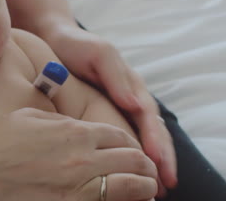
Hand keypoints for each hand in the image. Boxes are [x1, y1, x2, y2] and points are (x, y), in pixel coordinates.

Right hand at [0, 108, 157, 200]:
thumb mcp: (30, 119)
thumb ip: (62, 122)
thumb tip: (81, 130)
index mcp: (74, 132)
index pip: (120, 137)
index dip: (132, 145)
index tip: (134, 154)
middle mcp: (83, 158)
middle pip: (134, 161)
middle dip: (146, 168)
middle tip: (149, 174)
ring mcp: (78, 187)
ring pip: (132, 187)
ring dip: (143, 187)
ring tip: (146, 191)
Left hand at [44, 25, 177, 195]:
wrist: (58, 40)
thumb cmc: (78, 45)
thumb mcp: (98, 54)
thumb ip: (116, 78)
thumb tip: (135, 105)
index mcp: (132, 84)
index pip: (149, 116)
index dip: (155, 140)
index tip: (158, 163)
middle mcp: (131, 97)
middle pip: (152, 130)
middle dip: (162, 158)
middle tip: (166, 185)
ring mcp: (120, 105)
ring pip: (142, 135)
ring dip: (152, 160)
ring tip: (158, 187)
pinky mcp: (106, 111)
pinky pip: (125, 134)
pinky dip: (133, 152)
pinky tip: (132, 169)